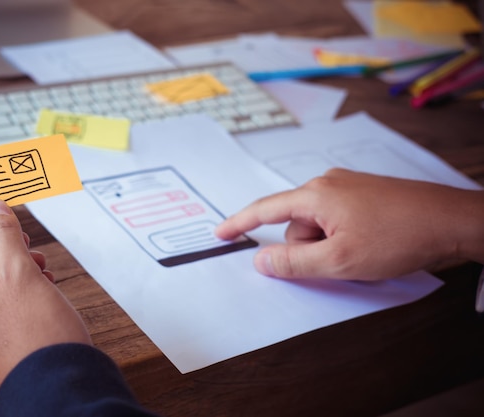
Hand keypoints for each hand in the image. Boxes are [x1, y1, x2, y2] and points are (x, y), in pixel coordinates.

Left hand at [0, 200, 91, 401]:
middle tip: (20, 237)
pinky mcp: (4, 349)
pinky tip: (44, 283)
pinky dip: (22, 290)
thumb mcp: (15, 273)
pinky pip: (5, 309)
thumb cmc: (35, 341)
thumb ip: (0, 234)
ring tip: (39, 262)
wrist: (66, 388)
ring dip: (13, 268)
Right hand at [216, 168, 483, 279]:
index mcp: (315, 194)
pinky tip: (368, 246)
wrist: (452, 220)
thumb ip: (293, 263)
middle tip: (339, 261)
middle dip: (308, 249)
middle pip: (296, 224)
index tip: (220, 233)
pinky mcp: (363, 194)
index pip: (265, 209)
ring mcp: (347, 186)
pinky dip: (341, 237)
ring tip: (361, 254)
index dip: (240, 223)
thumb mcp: (340, 260)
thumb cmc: (397, 238)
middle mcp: (327, 183)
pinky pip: (336, 219)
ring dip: (328, 245)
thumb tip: (259, 260)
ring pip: (318, 225)